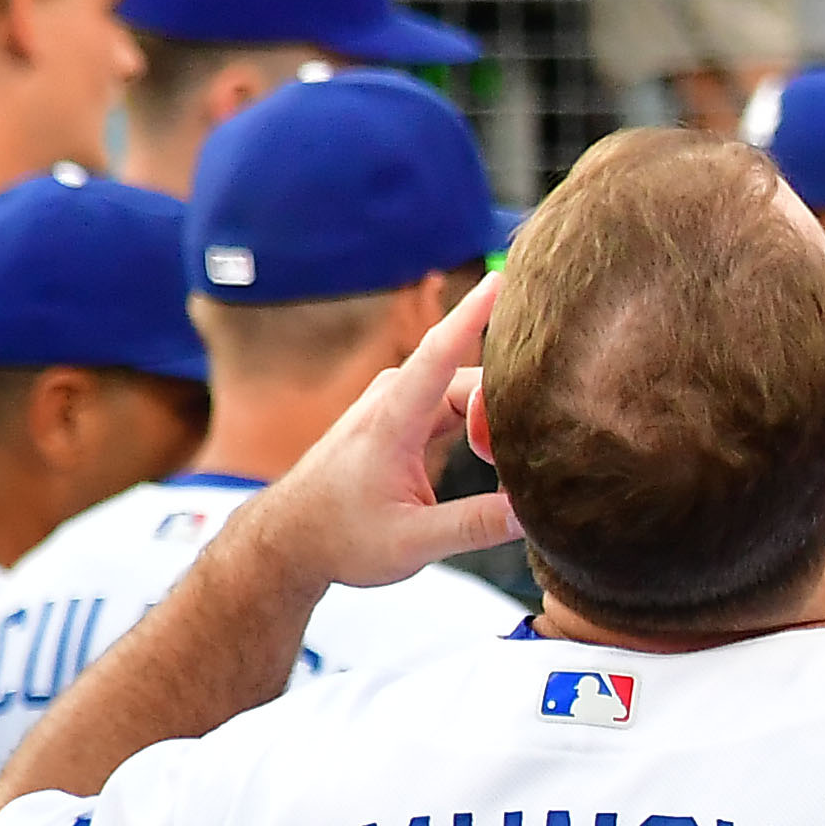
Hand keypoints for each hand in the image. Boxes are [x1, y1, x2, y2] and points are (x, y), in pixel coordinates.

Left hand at [247, 275, 520, 595]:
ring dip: (495, 424)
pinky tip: (492, 458)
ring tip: (507, 471)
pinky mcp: (401, 414)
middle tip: (523, 471)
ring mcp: (394, 402)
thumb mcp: (412, 544)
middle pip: (470, 382)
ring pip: (466, 392)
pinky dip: (481, 426)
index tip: (503, 281)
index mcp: (390, 423)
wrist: (291, 537)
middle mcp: (391, 399)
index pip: (438, 355)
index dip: (473, 317)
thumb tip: (533, 512)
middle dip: (508, 414)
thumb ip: (475, 526)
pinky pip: (455, 403)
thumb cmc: (341, 538)